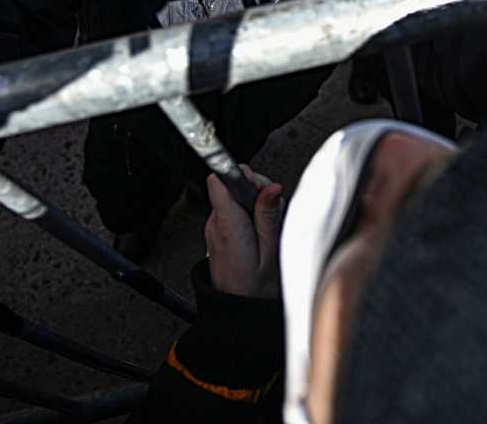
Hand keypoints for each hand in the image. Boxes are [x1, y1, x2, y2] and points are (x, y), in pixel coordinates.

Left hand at [205, 166, 283, 298]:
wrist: (237, 311)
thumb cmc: (253, 288)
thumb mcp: (270, 251)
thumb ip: (268, 215)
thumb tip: (272, 187)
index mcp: (228, 225)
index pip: (220, 180)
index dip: (242, 175)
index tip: (260, 186)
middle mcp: (216, 223)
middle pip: (233, 185)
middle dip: (256, 191)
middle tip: (270, 214)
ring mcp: (214, 227)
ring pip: (235, 197)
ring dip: (254, 205)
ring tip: (264, 230)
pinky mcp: (217, 232)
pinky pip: (233, 212)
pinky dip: (248, 216)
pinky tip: (257, 234)